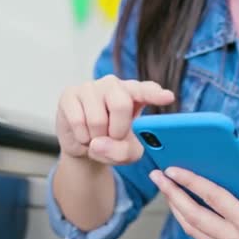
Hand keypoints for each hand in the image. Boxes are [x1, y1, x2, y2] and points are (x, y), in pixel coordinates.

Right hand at [56, 75, 173, 163]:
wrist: (84, 145)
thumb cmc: (112, 143)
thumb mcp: (127, 153)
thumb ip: (123, 151)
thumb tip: (98, 143)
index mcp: (134, 93)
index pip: (146, 90)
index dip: (155, 94)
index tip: (168, 97)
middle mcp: (113, 85)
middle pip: (121, 104)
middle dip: (118, 130)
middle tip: (113, 137)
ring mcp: (90, 87)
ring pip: (97, 119)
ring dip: (97, 138)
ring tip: (96, 136)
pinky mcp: (70, 95)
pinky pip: (78, 121)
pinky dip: (82, 137)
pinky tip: (83, 134)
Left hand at [149, 158, 238, 238]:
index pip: (214, 199)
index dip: (191, 182)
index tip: (172, 168)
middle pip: (195, 216)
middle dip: (173, 194)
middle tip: (156, 175)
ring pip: (194, 228)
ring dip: (176, 207)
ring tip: (164, 186)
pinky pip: (201, 234)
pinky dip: (186, 218)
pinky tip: (180, 201)